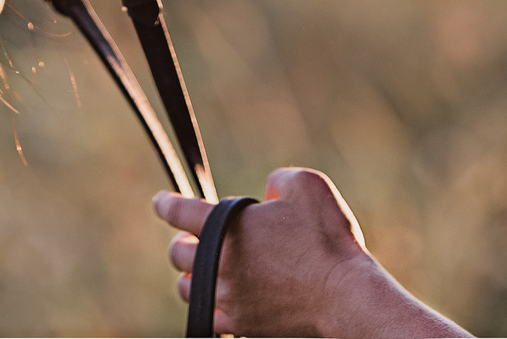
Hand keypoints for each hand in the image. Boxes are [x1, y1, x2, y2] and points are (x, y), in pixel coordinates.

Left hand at [154, 168, 378, 336]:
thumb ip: (278, 181)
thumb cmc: (327, 238)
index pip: (180, 212)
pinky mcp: (244, 325)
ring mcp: (229, 300)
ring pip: (189, 290)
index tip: (161, 202)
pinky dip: (211, 308)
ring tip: (203, 271)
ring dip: (191, 277)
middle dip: (182, 244)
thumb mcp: (306, 186)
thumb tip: (268, 195)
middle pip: (178, 255)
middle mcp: (219, 266)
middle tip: (190, 240)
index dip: (166, 204)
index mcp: (227, 228)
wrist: (345, 296)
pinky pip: (211, 319)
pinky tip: (222, 302)